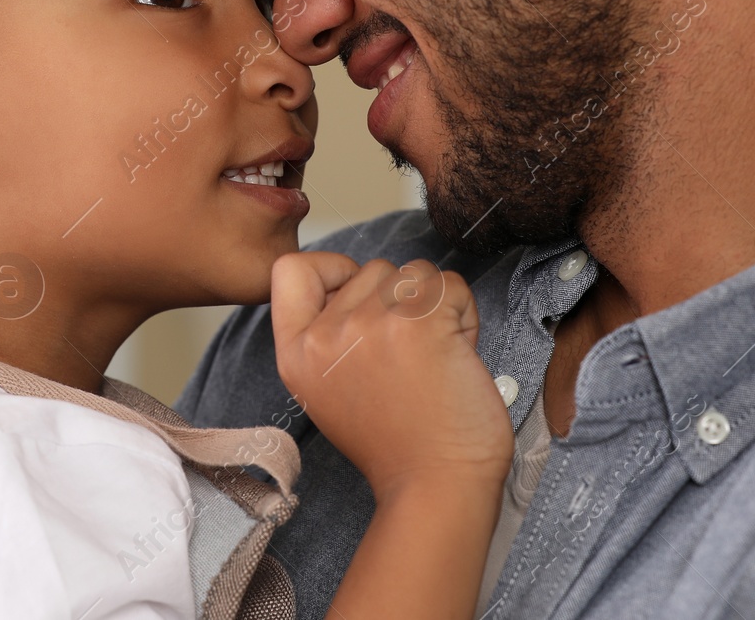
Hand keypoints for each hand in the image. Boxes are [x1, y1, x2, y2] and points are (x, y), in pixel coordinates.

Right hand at [270, 252, 513, 500]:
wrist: (435, 486)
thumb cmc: (396, 442)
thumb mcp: (329, 390)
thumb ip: (329, 336)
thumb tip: (361, 286)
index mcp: (296, 352)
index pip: (291, 269)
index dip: (331, 270)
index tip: (358, 296)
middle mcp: (327, 333)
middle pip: (371, 268)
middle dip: (400, 299)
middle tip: (411, 353)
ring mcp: (372, 323)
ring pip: (414, 271)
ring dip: (435, 306)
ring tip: (435, 355)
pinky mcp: (420, 321)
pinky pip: (450, 284)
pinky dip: (464, 312)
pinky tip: (457, 353)